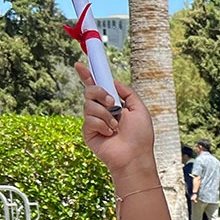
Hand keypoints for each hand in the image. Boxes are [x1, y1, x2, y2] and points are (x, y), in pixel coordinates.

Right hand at [78, 59, 155, 174]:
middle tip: (112, 104)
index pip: (97, 86)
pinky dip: (101, 125)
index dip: (88, 75)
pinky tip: (109, 134)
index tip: (80, 64)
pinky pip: (89, 119)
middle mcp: (101, 110)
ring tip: (116, 127)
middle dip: (99, 93)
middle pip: (89, 90)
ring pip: (89, 105)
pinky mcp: (88, 132)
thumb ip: (127, 92)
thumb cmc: (140, 136)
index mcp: (113, 104)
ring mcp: (93, 121)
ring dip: (105, 114)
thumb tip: (113, 81)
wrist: (134, 155)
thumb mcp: (139, 109)